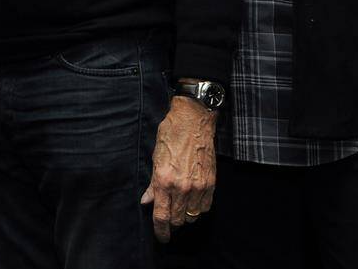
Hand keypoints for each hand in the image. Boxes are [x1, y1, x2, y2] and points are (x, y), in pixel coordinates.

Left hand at [141, 95, 216, 242]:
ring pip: (192, 216)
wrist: (193, 122)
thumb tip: (147, 201)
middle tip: (168, 218)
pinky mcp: (211, 183)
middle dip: (172, 223)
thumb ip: (152, 184)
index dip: (160, 231)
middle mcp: (182, 187)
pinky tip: (192, 202)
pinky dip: (198, 209)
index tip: (161, 237)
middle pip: (177, 219)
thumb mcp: (155, 158)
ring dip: (185, 216)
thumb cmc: (170, 136)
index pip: (161, 216)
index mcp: (164, 181)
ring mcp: (198, 186)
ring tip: (180, 209)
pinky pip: (205, 207)